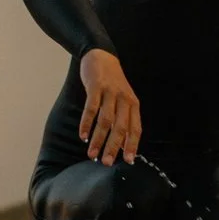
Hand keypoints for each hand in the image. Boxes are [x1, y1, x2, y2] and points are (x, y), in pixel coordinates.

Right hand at [78, 49, 141, 164]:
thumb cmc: (113, 83)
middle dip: (113, 147)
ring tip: (92, 154)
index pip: (135, 128)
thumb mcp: (123, 100)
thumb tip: (123, 146)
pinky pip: (91, 109)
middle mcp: (124, 99)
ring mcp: (110, 93)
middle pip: (120, 127)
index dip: (132, 145)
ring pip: (105, 121)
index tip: (129, 161)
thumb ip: (124, 120)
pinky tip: (83, 136)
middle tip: (107, 163)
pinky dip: (86, 124)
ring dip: (98, 139)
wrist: (101, 56)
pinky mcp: (96, 87)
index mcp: (133, 105)